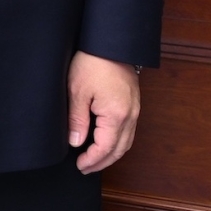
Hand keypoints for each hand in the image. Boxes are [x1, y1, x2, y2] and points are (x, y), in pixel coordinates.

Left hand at [67, 51, 140, 172]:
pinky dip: (118, 141)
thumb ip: (77, 120)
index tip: (79, 165)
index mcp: (116, 115)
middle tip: (85, 168)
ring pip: (127, 141)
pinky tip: (106, 141)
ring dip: (112, 154)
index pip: (105, 148)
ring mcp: (135, 110)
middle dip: (103, 162)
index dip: (92, 160)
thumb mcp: (77, 91)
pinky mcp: (133, 103)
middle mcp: (130, 116)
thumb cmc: (92, 62)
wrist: (110, 42)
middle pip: (120, 150)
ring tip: (94, 159)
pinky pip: (129, 130)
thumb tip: (75, 143)